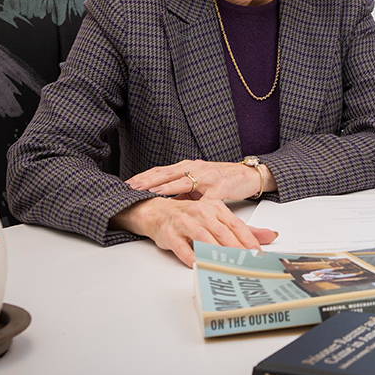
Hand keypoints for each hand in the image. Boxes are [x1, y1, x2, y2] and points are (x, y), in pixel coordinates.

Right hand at [110, 197, 277, 266]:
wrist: (155, 211)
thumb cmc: (188, 216)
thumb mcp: (216, 217)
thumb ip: (242, 229)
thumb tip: (270, 236)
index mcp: (215, 208)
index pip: (236, 225)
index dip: (248, 240)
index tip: (258, 253)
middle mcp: (201, 214)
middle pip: (223, 233)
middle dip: (237, 249)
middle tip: (248, 263)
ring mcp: (184, 224)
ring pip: (204, 240)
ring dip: (217, 254)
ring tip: (229, 266)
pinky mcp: (170, 235)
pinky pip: (183, 249)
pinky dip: (192, 258)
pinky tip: (201, 266)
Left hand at [125, 159, 272, 201]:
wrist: (248, 175)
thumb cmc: (221, 180)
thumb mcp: (198, 184)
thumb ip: (181, 192)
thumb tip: (163, 204)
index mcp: (187, 167)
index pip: (160, 170)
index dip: (143, 176)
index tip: (127, 184)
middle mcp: (195, 168)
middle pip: (166, 173)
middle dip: (148, 181)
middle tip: (131, 188)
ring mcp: (208, 176)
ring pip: (182, 181)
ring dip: (165, 187)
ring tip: (150, 193)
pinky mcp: (221, 187)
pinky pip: (205, 197)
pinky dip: (195, 203)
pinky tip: (185, 207)